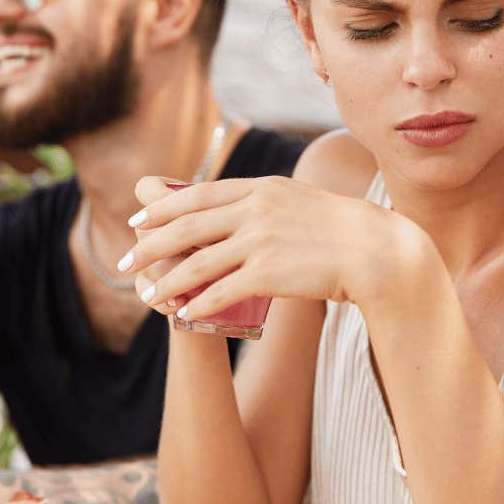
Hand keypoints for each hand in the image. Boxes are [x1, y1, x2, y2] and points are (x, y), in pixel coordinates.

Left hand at [124, 175, 429, 322]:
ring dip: (167, 281)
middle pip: (186, 227)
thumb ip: (261, 200)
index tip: (137, 220)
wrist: (377, 250)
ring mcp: (261, 240)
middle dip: (150, 246)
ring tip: (147, 295)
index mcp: (259, 187)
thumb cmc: (339, 228)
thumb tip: (235, 204)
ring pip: (197, 262)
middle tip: (126, 261)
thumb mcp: (296, 199)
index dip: (161, 209)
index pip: (197, 195)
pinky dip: (199, 304)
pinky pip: (222, 291)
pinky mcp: (270, 272)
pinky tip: (184, 315)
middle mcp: (255, 209)